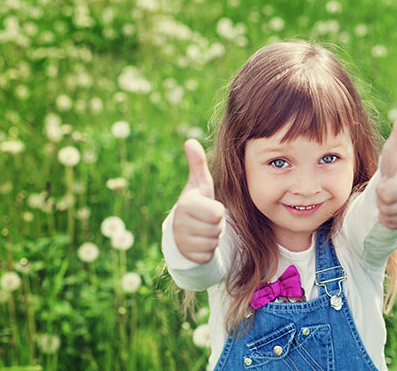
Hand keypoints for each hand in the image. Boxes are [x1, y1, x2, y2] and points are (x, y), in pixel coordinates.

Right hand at [172, 139, 224, 262]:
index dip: (217, 211)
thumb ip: (197, 164)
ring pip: (213, 243)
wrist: (183, 231)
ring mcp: (181, 241)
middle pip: (217, 228)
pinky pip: (208, 255)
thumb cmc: (197, 203)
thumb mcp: (200, 184)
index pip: (217, 212)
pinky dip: (208, 251)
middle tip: (206, 221)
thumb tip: (190, 141)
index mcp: (186, 204)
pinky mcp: (186, 256)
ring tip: (203, 230)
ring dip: (213, 238)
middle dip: (216, 225)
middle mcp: (179, 223)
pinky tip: (199, 243)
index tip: (207, 209)